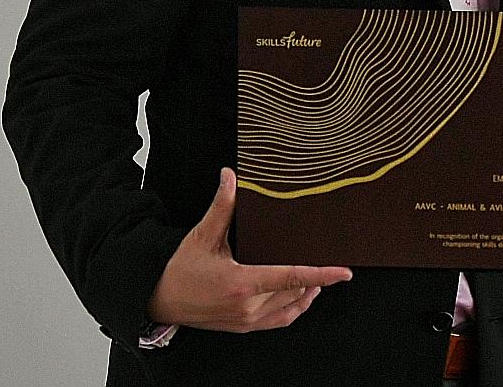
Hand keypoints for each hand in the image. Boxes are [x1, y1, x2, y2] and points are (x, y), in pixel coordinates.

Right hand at [146, 167, 352, 331]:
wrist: (159, 299)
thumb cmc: (179, 269)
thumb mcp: (202, 235)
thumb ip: (222, 206)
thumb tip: (230, 176)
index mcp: (242, 282)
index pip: (292, 277)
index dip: (322, 274)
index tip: (344, 271)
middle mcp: (248, 305)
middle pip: (295, 290)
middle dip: (315, 277)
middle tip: (329, 259)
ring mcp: (246, 319)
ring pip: (290, 307)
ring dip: (308, 292)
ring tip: (320, 277)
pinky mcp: (244, 326)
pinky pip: (280, 321)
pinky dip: (295, 308)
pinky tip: (303, 296)